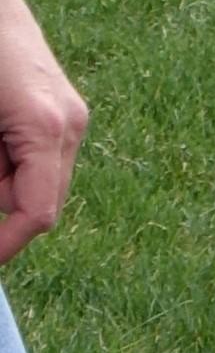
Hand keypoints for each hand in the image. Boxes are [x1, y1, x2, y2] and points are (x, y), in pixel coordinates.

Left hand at [0, 0, 88, 263]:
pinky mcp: (60, 108)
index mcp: (48, 128)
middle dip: (0, 207)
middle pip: (38, 203)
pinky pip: (33, 157)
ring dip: (1, 180)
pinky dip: (7, 160)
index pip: (37, 214)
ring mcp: (69, 115)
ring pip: (33, 182)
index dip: (3, 244)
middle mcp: (69, 124)